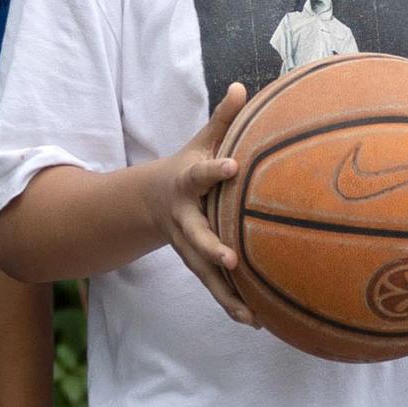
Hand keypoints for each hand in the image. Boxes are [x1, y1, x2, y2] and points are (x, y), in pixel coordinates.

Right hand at [151, 82, 256, 324]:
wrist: (150, 201)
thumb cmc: (188, 166)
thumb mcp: (200, 140)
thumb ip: (223, 118)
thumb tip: (243, 85)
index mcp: (187, 183)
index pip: (201, 174)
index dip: (214, 169)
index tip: (232, 166)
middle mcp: (184, 219)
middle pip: (196, 237)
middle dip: (212, 249)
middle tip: (230, 261)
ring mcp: (187, 246)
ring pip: (204, 273)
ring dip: (226, 293)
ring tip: (250, 315)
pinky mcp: (196, 264)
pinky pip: (214, 287)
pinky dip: (232, 304)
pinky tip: (257, 321)